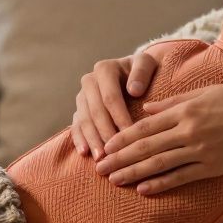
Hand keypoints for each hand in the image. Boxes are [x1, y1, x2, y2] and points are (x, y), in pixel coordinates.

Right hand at [71, 42, 172, 159]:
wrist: (132, 72)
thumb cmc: (143, 72)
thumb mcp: (147, 64)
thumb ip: (142, 72)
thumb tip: (134, 90)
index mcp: (104, 69)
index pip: (110, 97)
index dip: (119, 116)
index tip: (130, 133)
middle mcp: (89, 81)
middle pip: (95, 111)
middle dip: (105, 132)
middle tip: (114, 152)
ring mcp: (82, 97)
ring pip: (84, 120)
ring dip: (92, 139)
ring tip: (101, 158)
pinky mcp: (78, 110)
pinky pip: (75, 126)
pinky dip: (79, 139)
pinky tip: (85, 153)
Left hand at [95, 83, 222, 194]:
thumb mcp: (204, 92)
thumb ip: (173, 102)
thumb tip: (146, 107)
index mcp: (185, 111)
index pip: (144, 126)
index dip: (122, 138)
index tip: (105, 146)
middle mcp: (188, 131)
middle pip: (146, 147)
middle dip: (119, 158)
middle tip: (99, 169)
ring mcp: (200, 151)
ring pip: (159, 164)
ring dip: (133, 173)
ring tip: (114, 180)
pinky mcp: (212, 166)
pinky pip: (181, 177)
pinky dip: (160, 184)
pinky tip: (143, 189)